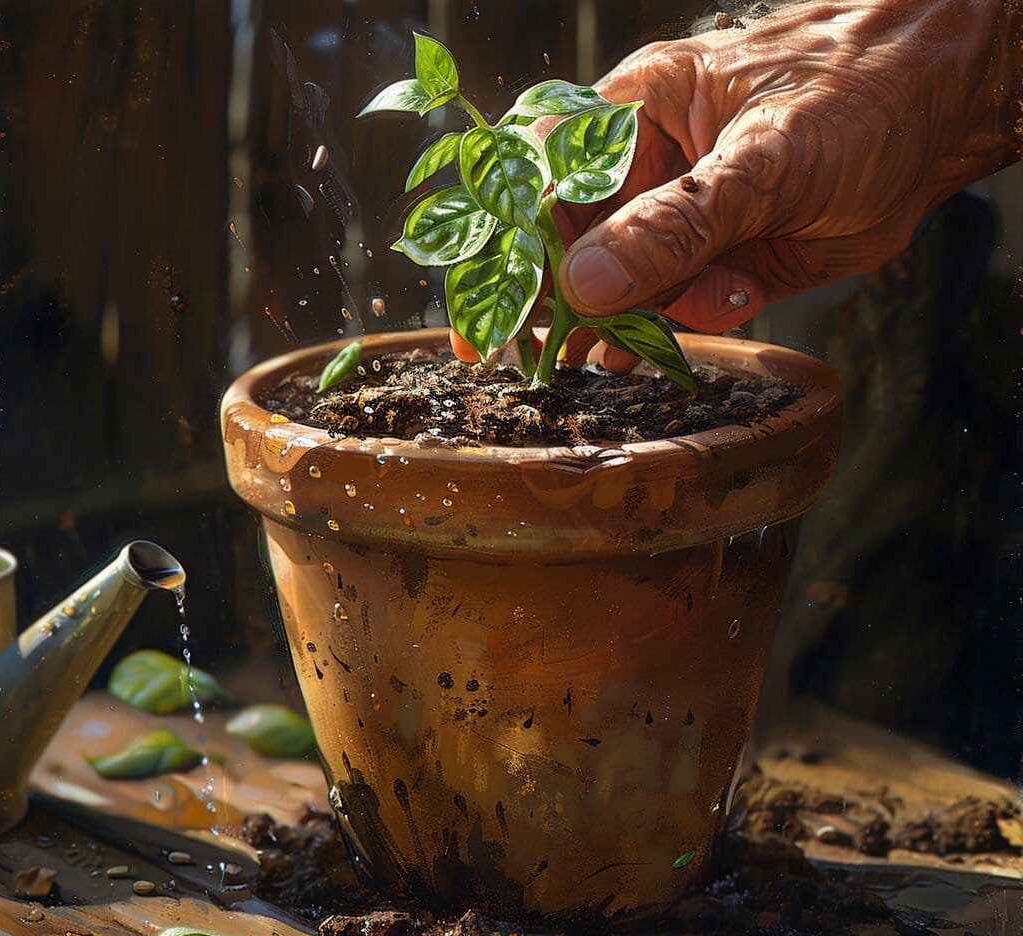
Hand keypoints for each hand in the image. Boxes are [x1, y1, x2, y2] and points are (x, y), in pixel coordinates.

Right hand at [557, 0, 1020, 369]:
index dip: (511, 250)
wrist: (940, 117)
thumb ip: (676, 224)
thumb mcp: (764, 158)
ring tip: (695, 311)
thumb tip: (585, 283)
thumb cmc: (858, 93)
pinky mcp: (713, 262)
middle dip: (585, 299)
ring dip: (649, 317)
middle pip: (575, 248)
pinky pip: (674, 309)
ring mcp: (678, 220)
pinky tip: (719, 309)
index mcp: (633, 113)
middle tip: (584, 345)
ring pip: (625, 289)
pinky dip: (687, 323)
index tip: (493, 319)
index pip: (543, 184)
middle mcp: (644, 170)